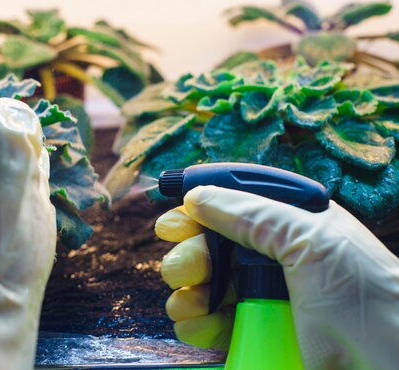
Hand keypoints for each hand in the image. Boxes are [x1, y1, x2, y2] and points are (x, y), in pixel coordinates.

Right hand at [155, 185, 398, 369]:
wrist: (390, 366)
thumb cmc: (367, 295)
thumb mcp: (310, 238)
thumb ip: (251, 213)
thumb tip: (197, 197)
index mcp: (289, 222)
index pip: (232, 204)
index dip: (199, 209)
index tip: (173, 222)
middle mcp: (272, 256)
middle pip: (210, 245)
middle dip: (190, 254)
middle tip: (184, 269)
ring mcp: (263, 297)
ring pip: (204, 284)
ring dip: (186, 291)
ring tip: (188, 301)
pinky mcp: (256, 334)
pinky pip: (209, 322)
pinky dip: (194, 322)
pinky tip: (194, 323)